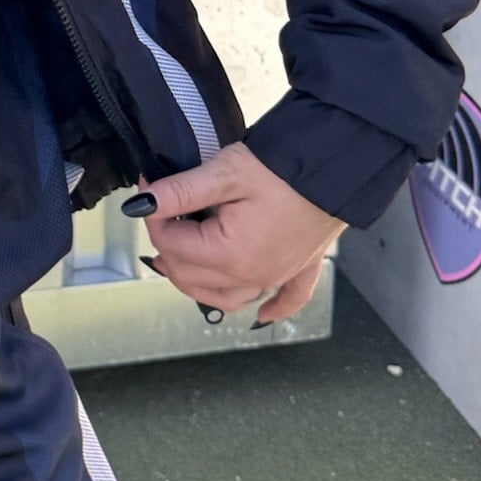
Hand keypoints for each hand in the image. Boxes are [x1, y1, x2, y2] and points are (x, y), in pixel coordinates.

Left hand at [133, 140, 344, 324]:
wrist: (337, 166)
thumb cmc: (285, 169)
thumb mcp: (224, 172)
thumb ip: (180, 192)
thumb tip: (144, 203)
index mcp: (231, 254)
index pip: (171, 245)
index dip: (154, 216)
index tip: (151, 191)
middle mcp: (253, 275)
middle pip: (190, 277)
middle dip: (168, 247)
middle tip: (162, 214)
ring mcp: (277, 276)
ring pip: (225, 298)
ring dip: (198, 283)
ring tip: (181, 260)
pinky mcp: (300, 269)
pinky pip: (285, 301)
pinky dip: (271, 310)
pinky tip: (262, 314)